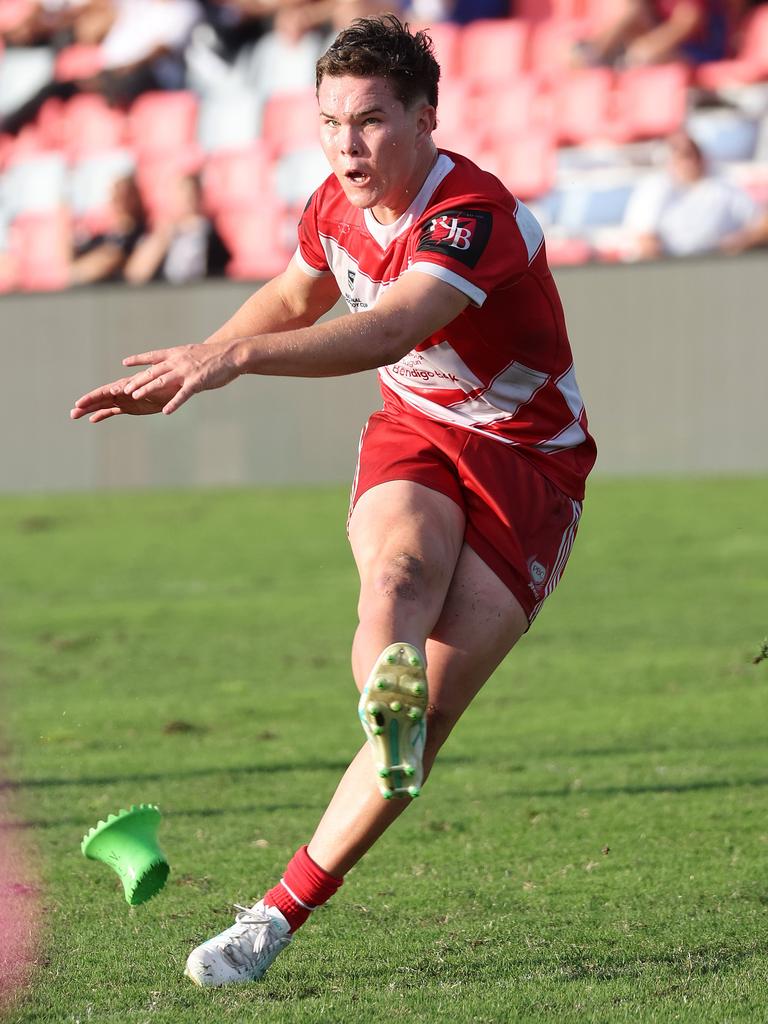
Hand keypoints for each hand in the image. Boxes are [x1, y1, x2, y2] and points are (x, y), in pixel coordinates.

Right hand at [70, 375, 178, 422]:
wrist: (174, 390)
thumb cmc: (164, 386)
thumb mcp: (148, 388)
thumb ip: (132, 388)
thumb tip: (115, 389)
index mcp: (125, 386)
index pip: (104, 391)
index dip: (92, 397)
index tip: (80, 403)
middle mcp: (121, 392)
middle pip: (100, 399)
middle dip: (86, 405)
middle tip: (72, 413)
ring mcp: (123, 400)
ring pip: (103, 405)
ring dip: (90, 410)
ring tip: (74, 416)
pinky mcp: (128, 407)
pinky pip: (112, 411)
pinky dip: (102, 415)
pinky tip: (92, 420)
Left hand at [71, 340, 242, 422]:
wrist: (233, 354)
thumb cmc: (216, 356)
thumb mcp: (195, 354)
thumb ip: (183, 361)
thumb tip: (177, 364)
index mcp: (177, 353)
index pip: (153, 356)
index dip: (138, 359)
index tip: (125, 362)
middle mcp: (178, 361)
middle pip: (152, 371)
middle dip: (137, 380)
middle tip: (123, 388)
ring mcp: (186, 372)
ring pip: (162, 381)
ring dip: (147, 389)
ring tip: (135, 397)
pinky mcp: (197, 382)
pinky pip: (182, 395)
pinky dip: (174, 403)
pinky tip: (167, 412)